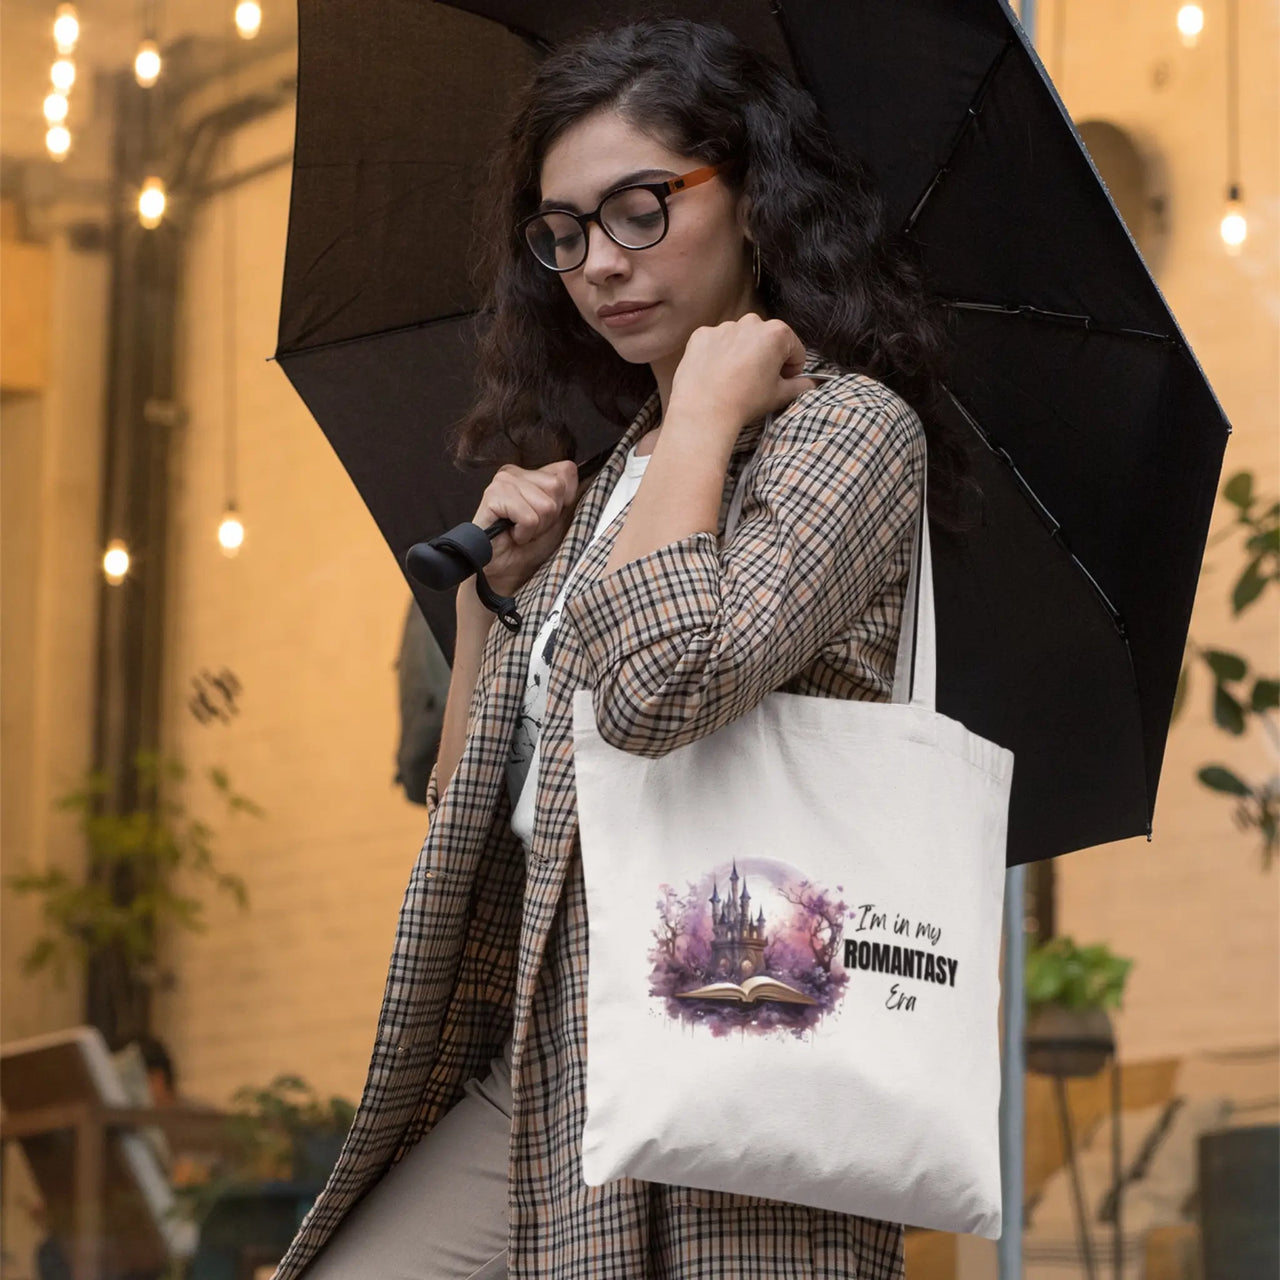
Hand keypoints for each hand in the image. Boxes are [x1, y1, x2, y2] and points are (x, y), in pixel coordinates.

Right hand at [470, 458, 580, 597]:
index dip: (564, 502)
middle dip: (550, 516)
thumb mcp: (559, 518)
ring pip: (545, 504)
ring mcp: (502, 482)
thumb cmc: (530, 547)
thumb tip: (580, 475)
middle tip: (532, 527)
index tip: (547, 518)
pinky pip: (528, 517)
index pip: (566, 471)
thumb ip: (569, 495)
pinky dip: (525, 533)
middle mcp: (514, 473)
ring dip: (537, 527)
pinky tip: (513, 535)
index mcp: (530, 474)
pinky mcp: (493, 497)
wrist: (507, 572)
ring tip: (522, 532)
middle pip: (557, 487)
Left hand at [668, 315, 816, 438]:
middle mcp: (751, 322)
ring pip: (740, 339)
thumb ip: (800, 386)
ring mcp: (724, 326)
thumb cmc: (745, 402)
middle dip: (766, 358)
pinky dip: (718, 355)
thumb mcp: (779, 395)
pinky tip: (715, 374)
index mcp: (777, 333)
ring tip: (734, 380)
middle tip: (757, 383)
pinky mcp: (701, 335)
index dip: (792, 369)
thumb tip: (812, 384)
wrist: (704, 410)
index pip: (794, 349)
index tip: (782, 383)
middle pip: (766, 340)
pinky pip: (716, 342)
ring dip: (742, 354)